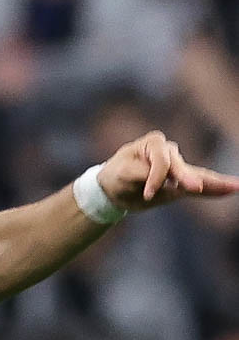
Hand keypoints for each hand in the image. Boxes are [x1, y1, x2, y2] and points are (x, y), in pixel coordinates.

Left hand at [95, 130, 238, 210]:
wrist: (113, 188)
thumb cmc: (116, 176)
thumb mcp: (122, 174)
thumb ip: (144, 175)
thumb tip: (169, 182)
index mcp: (152, 144)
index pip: (160, 162)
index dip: (155, 179)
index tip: (147, 194)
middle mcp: (168, 151)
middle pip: (179, 166)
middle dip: (186, 178)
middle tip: (194, 187)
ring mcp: (178, 167)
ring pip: (196, 175)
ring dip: (212, 182)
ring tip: (234, 186)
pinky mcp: (182, 183)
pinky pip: (200, 185)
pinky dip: (215, 188)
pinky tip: (233, 188)